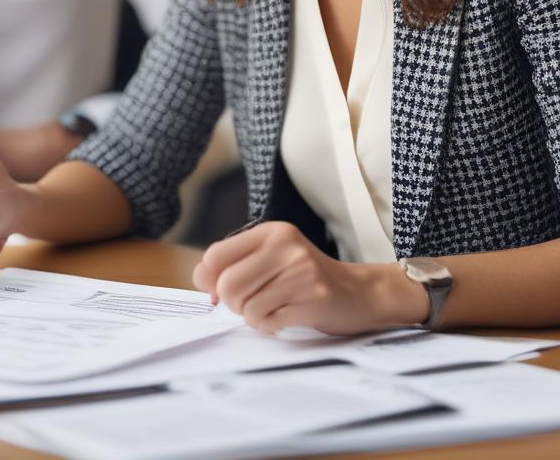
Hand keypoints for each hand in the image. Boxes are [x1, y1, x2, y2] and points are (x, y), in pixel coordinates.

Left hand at [192, 222, 424, 335]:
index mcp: (271, 232)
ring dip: (253, 318)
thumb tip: (200, 279)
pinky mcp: (311, 298)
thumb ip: (237, 264)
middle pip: (227, 285)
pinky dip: (269, 327)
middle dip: (232, 304)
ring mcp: (300, 271)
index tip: (216, 290)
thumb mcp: (273, 257)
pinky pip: (268, 322)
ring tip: (271, 310)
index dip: (208, 279)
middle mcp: (285, 246)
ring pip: (246, 307)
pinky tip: (284, 319)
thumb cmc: (306, 278)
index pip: (217, 255)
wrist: (359, 293)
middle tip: (251, 304)